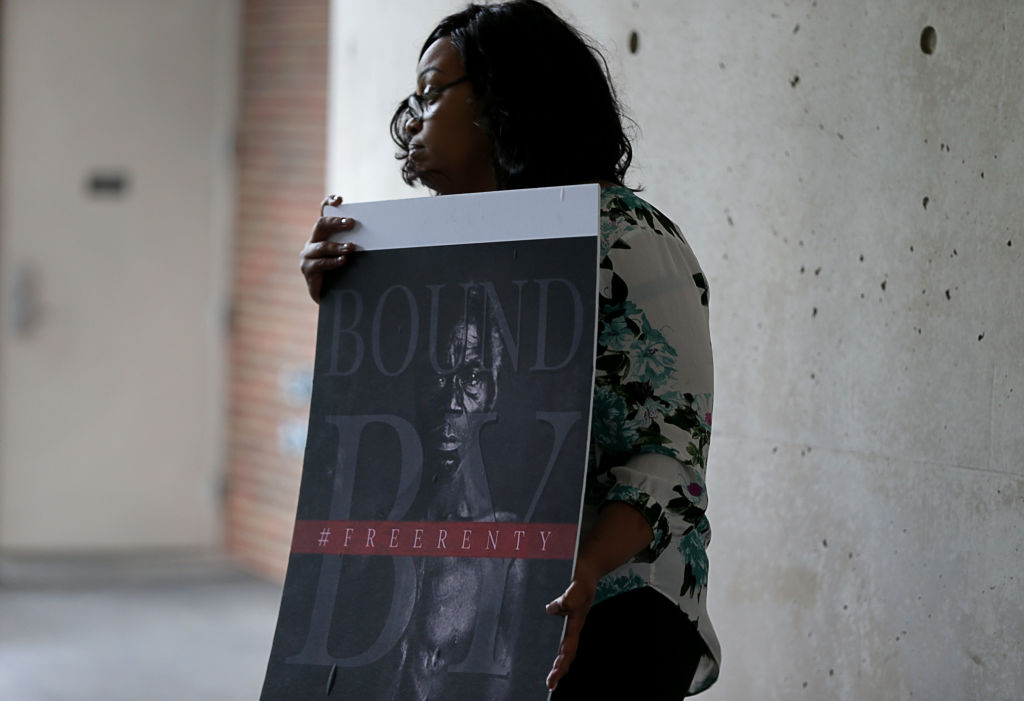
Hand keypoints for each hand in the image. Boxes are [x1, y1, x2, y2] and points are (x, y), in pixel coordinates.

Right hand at [300, 194, 358, 301]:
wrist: (335, 297)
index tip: (340, 200)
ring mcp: (308, 255)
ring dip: (337, 246)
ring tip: (351, 247)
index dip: (329, 203)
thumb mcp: (351, 255)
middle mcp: (313, 241)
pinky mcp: (307, 270)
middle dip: (336, 222)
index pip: (324, 213)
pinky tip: (342, 261)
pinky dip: (332, 262)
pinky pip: (319, 263)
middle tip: (352, 223)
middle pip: (321, 225)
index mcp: (324, 234)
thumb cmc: (345, 272)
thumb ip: (357, 242)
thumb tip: (381, 232)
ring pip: (321, 245)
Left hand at [544, 564, 598, 690]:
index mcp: (576, 623)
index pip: (568, 649)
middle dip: (560, 669)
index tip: (553, 679)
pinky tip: (548, 650)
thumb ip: (567, 598)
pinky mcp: (566, 614)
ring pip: (564, 646)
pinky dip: (556, 646)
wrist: (588, 568)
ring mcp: (570, 621)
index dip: (561, 665)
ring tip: (552, 676)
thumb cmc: (584, 579)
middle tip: (550, 685)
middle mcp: (573, 625)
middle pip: (567, 653)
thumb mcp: (577, 586)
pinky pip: (560, 635)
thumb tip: (551, 610)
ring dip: (558, 661)